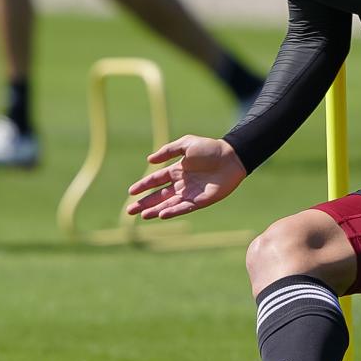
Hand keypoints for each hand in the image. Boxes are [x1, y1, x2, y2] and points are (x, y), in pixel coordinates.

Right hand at [125, 135, 246, 219]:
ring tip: (142, 216)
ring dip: (155, 210)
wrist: (231, 157)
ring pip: (168, 204)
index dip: (143, 186)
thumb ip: (168, 151)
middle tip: (129, 211)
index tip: (131, 192)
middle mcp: (181, 183)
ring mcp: (190, 193)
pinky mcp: (200, 201)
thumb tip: (149, 160)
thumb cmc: (210, 148)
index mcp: (177, 170)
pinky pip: (183, 208)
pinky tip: (161, 214)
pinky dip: (172, 211)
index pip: (156, 180)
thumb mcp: (186, 144)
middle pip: (159, 196)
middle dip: (144, 203)